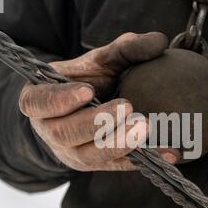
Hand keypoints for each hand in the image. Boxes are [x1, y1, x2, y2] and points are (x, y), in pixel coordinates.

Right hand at [19, 32, 179, 170]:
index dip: (59, 100)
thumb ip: (125, 49)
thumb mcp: (101, 60)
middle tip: (128, 106)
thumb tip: (159, 41)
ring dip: (118, 143)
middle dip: (97, 122)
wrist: (91, 107)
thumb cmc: (89, 78)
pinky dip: (144, 159)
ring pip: (89, 155)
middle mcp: (50, 131)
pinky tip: (169, 152)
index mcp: (40, 101)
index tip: (87, 90)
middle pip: (66, 133)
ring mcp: (72, 153)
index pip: (39, 103)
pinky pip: (118, 166)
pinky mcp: (96, 165)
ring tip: (146, 127)